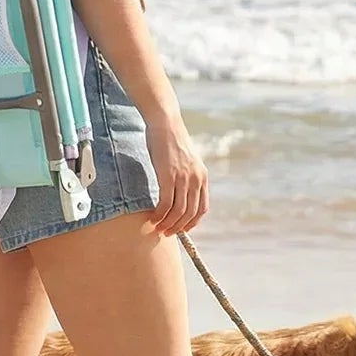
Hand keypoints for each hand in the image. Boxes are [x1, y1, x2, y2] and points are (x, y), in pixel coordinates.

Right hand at [144, 113, 208, 236]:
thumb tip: (179, 193)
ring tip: (157, 228)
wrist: (165, 123)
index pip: (202, 208)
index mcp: (202, 176)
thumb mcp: (186, 160)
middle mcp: (196, 179)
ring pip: (178, 211)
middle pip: (190, 213)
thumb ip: (187, 176)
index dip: (192, 222)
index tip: (182, 228)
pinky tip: (152, 218)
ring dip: (167, 224)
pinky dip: (159, 215)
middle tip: (166, 233)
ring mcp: (183, 178)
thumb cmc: (171, 140)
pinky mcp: (168, 176)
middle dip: (178, 227)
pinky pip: (165, 203)